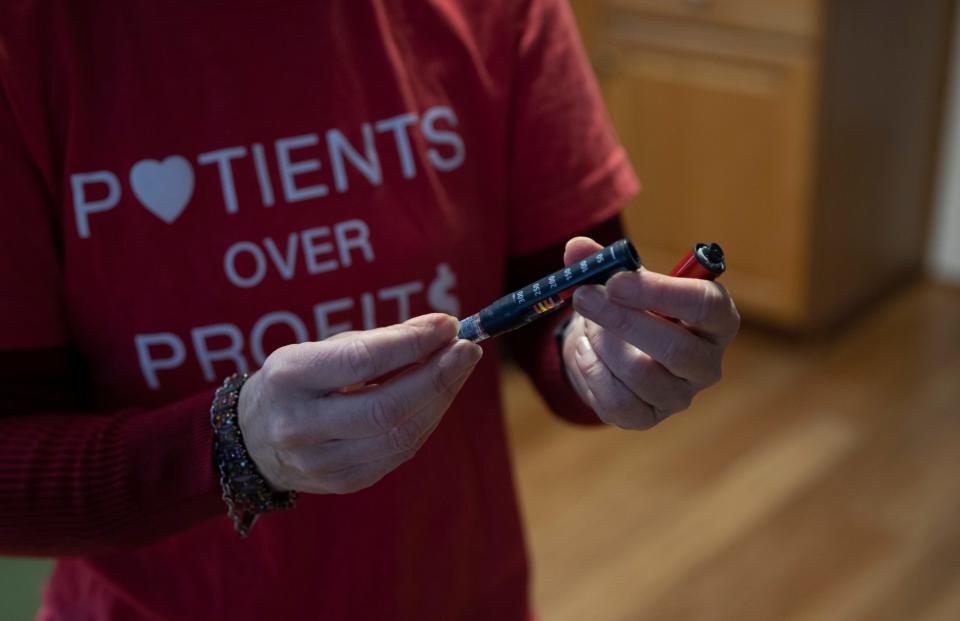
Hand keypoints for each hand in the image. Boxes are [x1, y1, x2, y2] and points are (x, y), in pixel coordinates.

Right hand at [238, 314, 482, 494]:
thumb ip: (380, 341)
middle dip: (437, 376)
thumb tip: (442, 328)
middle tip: (469, 348)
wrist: (254, 439)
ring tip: (459, 367)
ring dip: (440, 398)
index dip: (412, 343)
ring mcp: (322, 462)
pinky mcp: (346, 482)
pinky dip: (427, 419)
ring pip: (401, 434)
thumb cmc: (298, 381)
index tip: (449, 324)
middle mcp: (301, 425)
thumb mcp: (322, 349)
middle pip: (387, 407)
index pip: (362, 362)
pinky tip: (439, 396)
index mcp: (290, 378)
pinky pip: (400, 452)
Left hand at [563, 237, 739, 428]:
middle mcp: (707, 362)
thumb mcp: (622, 279)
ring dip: (604, 343)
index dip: (661, 292)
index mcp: (716, 319)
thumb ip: (602, 262)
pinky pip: (617, 401)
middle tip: (584, 296)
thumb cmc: (630, 306)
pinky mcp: (648, 418)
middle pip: (676, 349)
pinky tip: (586, 351)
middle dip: (622, 320)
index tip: (616, 281)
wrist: (612, 349)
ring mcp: (680, 395)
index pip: (705, 306)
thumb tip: (576, 249)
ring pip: (641, 375)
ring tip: (589, 323)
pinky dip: (591, 371)